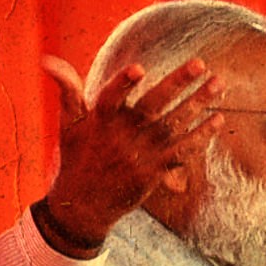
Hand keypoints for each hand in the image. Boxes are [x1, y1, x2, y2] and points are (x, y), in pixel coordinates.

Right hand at [39, 55, 224, 245]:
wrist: (85, 206)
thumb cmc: (77, 158)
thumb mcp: (68, 124)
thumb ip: (67, 90)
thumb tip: (47, 60)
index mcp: (100, 120)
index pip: (111, 97)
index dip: (123, 83)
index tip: (138, 68)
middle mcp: (123, 136)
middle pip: (153, 105)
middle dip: (177, 83)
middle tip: (200, 63)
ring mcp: (141, 154)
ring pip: (174, 124)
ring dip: (198, 103)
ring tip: (218, 83)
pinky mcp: (155, 171)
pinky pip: (182, 151)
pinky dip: (201, 135)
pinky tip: (219, 119)